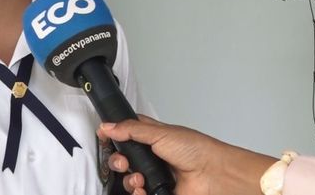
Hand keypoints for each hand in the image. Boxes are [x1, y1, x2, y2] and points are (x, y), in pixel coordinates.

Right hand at [97, 115, 275, 194]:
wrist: (211, 174)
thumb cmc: (194, 149)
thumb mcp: (160, 133)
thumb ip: (132, 130)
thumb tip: (109, 126)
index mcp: (152, 137)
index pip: (126, 134)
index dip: (113, 136)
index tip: (103, 137)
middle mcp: (152, 156)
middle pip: (123, 159)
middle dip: (118, 161)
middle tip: (124, 162)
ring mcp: (154, 175)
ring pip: (128, 179)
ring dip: (129, 179)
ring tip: (140, 179)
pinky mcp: (157, 191)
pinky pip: (138, 194)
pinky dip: (137, 193)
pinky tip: (143, 189)